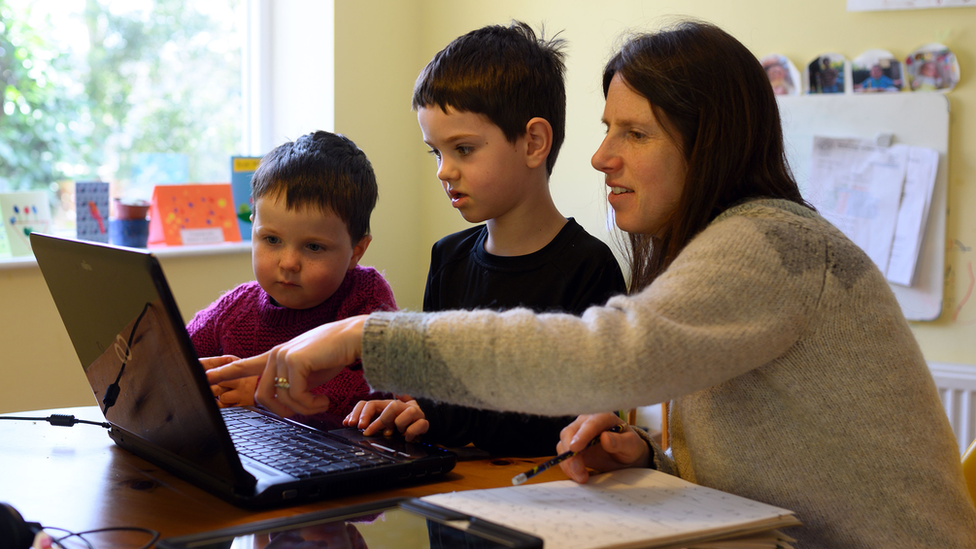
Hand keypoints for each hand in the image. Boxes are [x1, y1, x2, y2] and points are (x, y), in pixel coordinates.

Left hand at [206, 315, 367, 416]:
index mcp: (276, 357)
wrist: (354, 339)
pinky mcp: (294, 360)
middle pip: (263, 397)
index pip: (242, 365)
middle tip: (308, 410)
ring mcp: (283, 356)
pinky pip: (296, 396)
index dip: (222, 373)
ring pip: (282, 399)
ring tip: (321, 402)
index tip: (203, 378)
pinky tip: (324, 399)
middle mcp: (275, 354)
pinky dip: (312, 404)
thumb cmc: (335, 355)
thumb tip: (289, 406)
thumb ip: (294, 384)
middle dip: (283, 411)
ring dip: (305, 409)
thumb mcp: (309, 373)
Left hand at [343, 395, 428, 441]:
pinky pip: (419, 424)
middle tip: (368, 433)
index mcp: (385, 405)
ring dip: (399, 425)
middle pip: (390, 406)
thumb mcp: (378, 421)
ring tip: (394, 433)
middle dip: (378, 422)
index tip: (352, 425)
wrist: (418, 422)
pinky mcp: (423, 421)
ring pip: (407, 412)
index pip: (370, 404)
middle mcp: (399, 406)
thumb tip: (346, 421)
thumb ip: (364, 421)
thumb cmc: (395, 423)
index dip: (360, 413)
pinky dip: (411, 433)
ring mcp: (413, 412)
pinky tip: (406, 437)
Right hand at [557, 413, 650, 483]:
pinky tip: (578, 475)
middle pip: (570, 432)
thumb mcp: (631, 445)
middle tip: (578, 470)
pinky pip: (564, 454)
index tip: (575, 448)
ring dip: (568, 462)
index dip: (582, 435)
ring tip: (581, 477)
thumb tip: (605, 437)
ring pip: (563, 444)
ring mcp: (577, 433)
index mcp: (603, 417)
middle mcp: (586, 422)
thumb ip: (620, 441)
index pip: (590, 423)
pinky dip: (568, 466)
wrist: (624, 454)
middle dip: (570, 453)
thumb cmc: (629, 446)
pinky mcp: (572, 446)